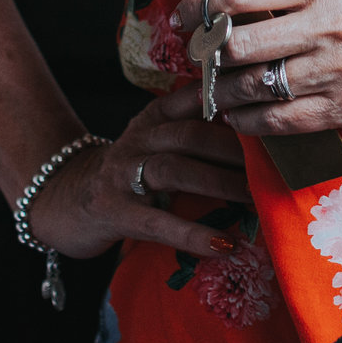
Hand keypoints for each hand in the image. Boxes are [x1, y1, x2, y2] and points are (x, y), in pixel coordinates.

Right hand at [28, 87, 252, 258]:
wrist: (68, 202)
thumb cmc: (132, 172)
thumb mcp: (159, 141)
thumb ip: (199, 130)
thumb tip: (263, 130)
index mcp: (155, 115)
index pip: (195, 97)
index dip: (232, 100)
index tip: (269, 107)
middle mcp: (138, 137)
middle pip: (191, 134)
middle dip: (234, 150)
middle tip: (273, 164)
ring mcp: (123, 174)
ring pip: (176, 169)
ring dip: (220, 183)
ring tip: (255, 198)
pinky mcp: (114, 212)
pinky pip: (158, 222)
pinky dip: (193, 234)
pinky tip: (224, 245)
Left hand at [169, 0, 341, 135]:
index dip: (201, 5)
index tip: (188, 13)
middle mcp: (328, 26)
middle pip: (238, 45)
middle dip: (206, 53)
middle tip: (196, 53)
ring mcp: (335, 72)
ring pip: (252, 87)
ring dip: (220, 90)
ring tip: (211, 87)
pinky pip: (277, 121)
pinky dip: (248, 120)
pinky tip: (238, 113)